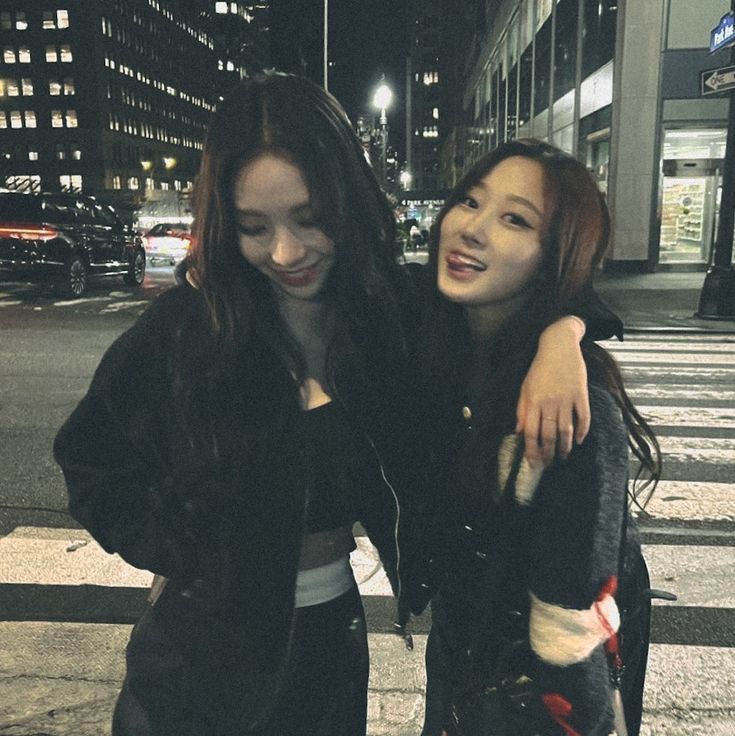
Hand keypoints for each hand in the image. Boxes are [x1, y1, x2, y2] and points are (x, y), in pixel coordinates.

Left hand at [516, 317, 589, 465]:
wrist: (559, 346)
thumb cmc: (539, 368)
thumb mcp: (525, 387)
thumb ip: (522, 410)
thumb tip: (519, 431)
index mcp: (533, 401)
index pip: (531, 433)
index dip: (532, 450)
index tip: (533, 463)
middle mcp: (549, 402)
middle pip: (548, 435)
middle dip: (548, 453)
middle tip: (549, 464)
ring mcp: (567, 399)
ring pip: (566, 430)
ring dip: (565, 447)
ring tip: (563, 456)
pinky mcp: (581, 395)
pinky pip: (584, 418)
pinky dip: (582, 432)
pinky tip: (579, 441)